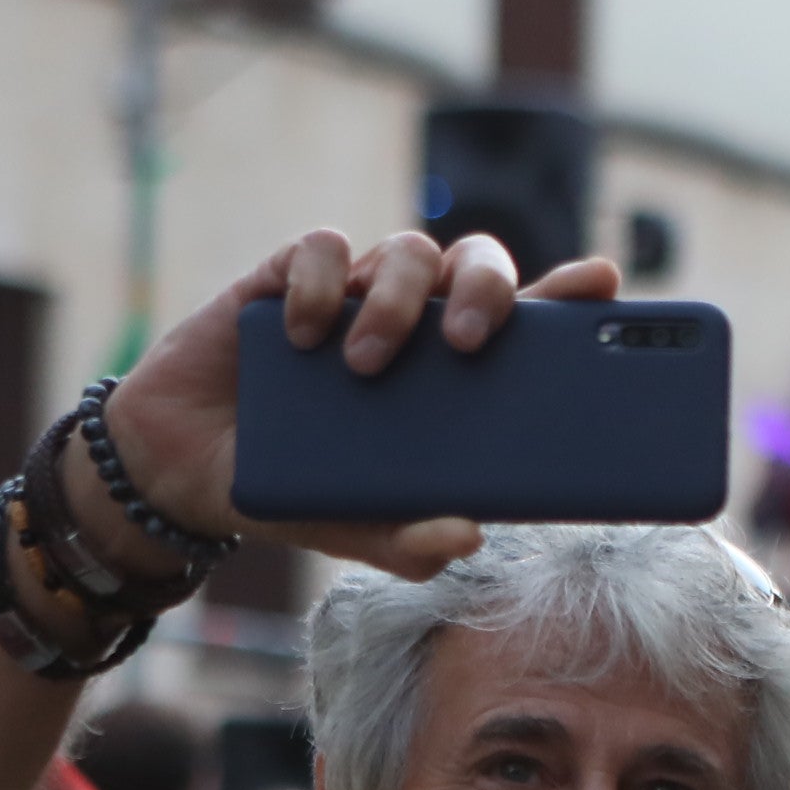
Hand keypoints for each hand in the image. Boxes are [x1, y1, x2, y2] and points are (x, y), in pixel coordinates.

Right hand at [97, 229, 624, 582]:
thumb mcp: (357, 530)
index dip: (568, 294)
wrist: (185, 476)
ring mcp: (350, 296)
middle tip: (468, 341)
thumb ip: (412, 541)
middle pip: (476, 264)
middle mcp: (412, 322)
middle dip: (486, 287)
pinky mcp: (283, 281)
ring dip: (395, 301)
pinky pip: (317, 247)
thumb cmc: (294, 491)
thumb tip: (468, 536)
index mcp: (452, 374)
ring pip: (406, 249)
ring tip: (364, 364)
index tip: (603, 280)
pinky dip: (317, 282)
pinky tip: (301, 332)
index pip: (526, 319)